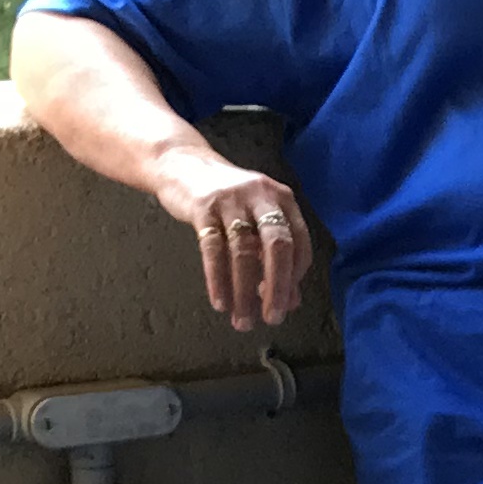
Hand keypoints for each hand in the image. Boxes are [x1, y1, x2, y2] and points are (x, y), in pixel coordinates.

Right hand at [157, 149, 311, 333]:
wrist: (182, 163)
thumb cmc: (227, 199)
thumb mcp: (256, 219)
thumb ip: (275, 256)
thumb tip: (291, 301)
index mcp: (282, 199)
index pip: (299, 243)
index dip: (295, 277)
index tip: (286, 302)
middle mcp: (261, 196)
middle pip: (277, 246)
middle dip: (277, 287)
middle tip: (272, 317)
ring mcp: (231, 200)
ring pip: (243, 251)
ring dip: (244, 291)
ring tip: (242, 319)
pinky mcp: (203, 207)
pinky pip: (213, 249)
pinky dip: (218, 279)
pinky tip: (220, 301)